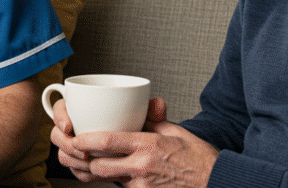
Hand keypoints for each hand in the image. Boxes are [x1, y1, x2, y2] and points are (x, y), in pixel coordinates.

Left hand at [49, 98, 217, 187]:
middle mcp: (141, 167)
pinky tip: (102, 170)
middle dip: (81, 159)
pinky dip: (109, 178)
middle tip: (72, 149)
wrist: (214, 180)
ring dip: (90, 170)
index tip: (75, 135)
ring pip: (106, 178)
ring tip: (80, 159)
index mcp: (147, 145)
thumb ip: (150, 119)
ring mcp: (141, 184)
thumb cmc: (196, 155)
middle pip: (99, 166)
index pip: (108, 141)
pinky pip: (120, 186)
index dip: (85, 140)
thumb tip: (137, 108)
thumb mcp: (172, 130)